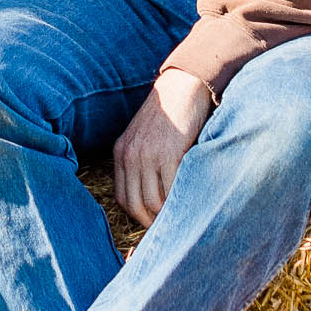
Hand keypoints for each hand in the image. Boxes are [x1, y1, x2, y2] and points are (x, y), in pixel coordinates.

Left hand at [113, 71, 215, 229]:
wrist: (183, 85)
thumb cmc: (170, 114)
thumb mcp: (145, 137)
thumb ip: (143, 163)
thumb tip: (154, 199)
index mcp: (121, 152)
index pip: (122, 198)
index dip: (138, 215)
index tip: (154, 221)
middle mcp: (130, 155)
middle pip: (135, 204)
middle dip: (152, 221)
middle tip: (169, 226)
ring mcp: (148, 154)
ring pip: (152, 201)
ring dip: (166, 214)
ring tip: (180, 217)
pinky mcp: (169, 152)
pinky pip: (171, 188)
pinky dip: (179, 201)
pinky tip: (189, 202)